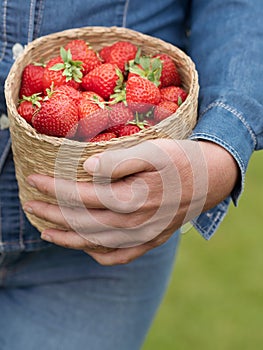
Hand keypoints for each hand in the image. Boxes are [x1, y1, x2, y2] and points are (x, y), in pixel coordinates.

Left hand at [24, 139, 237, 264]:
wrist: (210, 179)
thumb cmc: (181, 160)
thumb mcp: (153, 151)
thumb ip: (120, 162)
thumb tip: (88, 169)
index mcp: (134, 199)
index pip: (82, 196)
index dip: (54, 189)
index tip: (33, 180)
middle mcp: (136, 224)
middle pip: (82, 223)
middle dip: (51, 214)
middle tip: (30, 205)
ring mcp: (143, 237)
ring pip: (96, 243)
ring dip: (67, 238)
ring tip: (45, 231)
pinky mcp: (151, 241)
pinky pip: (119, 257)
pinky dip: (97, 254)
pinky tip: (86, 248)